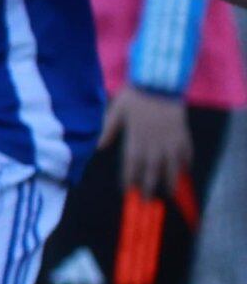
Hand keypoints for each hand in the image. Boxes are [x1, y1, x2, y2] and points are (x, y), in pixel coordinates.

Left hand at [108, 83, 197, 198]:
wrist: (159, 82)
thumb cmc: (134, 96)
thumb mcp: (116, 112)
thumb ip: (108, 130)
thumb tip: (97, 148)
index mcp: (136, 138)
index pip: (132, 164)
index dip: (129, 179)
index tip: (128, 191)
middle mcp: (154, 143)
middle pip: (152, 169)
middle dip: (148, 186)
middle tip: (147, 201)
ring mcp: (170, 139)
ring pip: (171, 165)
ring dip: (170, 180)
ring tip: (169, 193)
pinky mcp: (183, 133)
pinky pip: (186, 151)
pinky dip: (186, 161)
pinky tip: (185, 170)